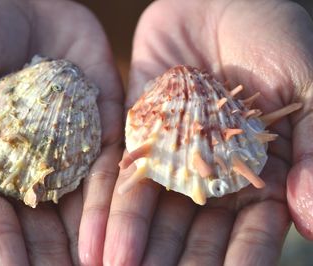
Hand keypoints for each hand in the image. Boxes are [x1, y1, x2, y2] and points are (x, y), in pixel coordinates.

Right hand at [0, 0, 122, 264]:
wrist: (19, 0)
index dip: (2, 253)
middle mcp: (38, 167)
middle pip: (47, 226)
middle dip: (55, 260)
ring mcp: (76, 148)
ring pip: (85, 206)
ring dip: (93, 241)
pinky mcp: (108, 124)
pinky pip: (115, 166)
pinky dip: (117, 198)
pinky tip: (121, 230)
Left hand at [103, 0, 312, 264]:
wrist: (219, 2)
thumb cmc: (276, 39)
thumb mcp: (310, 87)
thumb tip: (312, 220)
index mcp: (256, 174)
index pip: (250, 232)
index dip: (241, 259)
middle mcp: (210, 175)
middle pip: (194, 232)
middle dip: (177, 262)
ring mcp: (171, 159)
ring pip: (155, 213)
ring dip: (137, 245)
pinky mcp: (138, 137)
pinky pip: (124, 176)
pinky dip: (112, 208)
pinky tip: (98, 241)